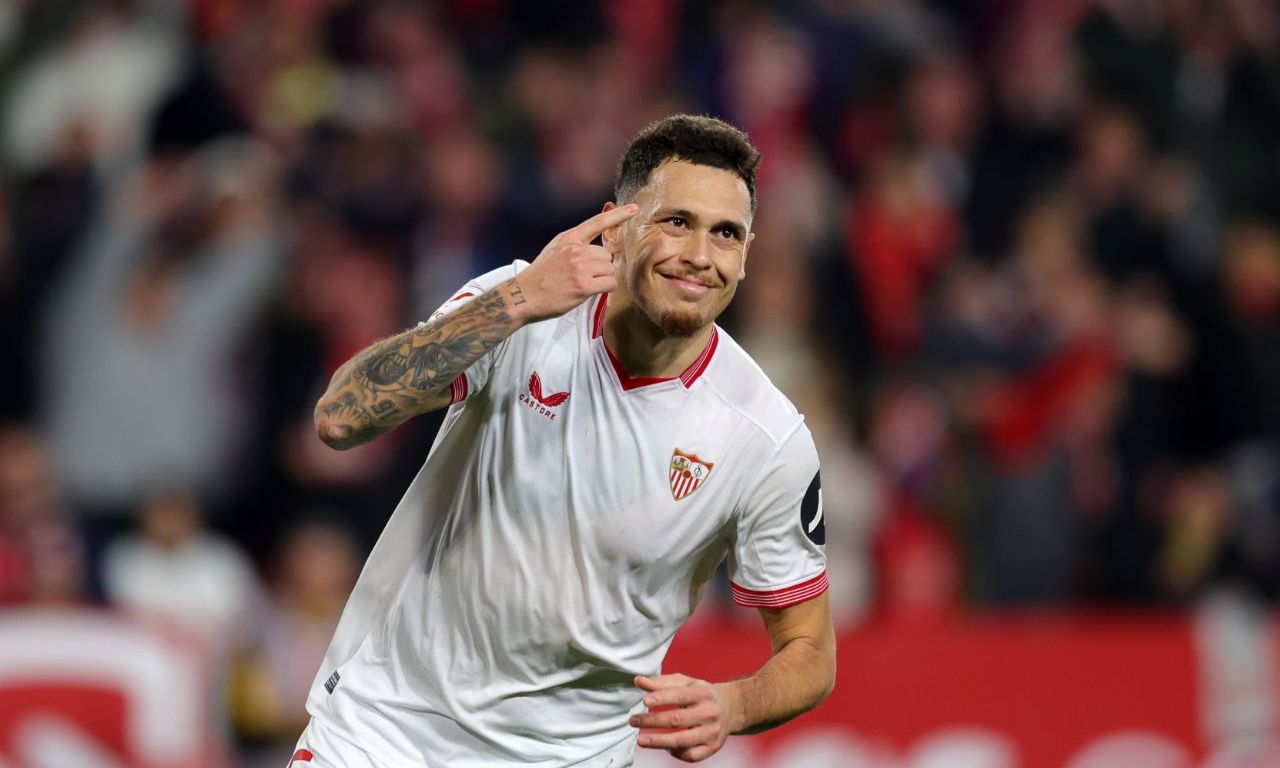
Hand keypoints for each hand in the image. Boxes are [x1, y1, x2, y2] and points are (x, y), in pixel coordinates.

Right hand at [512, 204, 638, 321]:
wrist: (523, 296)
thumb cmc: (540, 276)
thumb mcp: (554, 249)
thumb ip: (575, 245)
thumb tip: (598, 248)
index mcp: (569, 238)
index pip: (598, 222)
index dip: (618, 215)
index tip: (634, 208)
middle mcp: (576, 250)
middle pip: (607, 255)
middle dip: (601, 267)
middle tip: (584, 276)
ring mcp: (580, 267)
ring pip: (610, 269)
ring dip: (603, 279)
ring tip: (583, 284)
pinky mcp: (584, 285)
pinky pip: (610, 284)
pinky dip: (605, 289)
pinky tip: (589, 291)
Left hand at [630, 673, 739, 762]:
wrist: (732, 707)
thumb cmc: (703, 694)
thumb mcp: (686, 683)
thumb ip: (661, 682)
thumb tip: (639, 681)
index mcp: (702, 693)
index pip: (679, 695)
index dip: (661, 698)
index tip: (644, 701)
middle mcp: (709, 712)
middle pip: (677, 720)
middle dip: (652, 722)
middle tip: (633, 721)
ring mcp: (712, 731)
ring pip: (683, 741)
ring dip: (659, 742)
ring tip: (641, 740)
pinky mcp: (713, 747)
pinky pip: (691, 755)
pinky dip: (675, 753)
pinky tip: (665, 747)